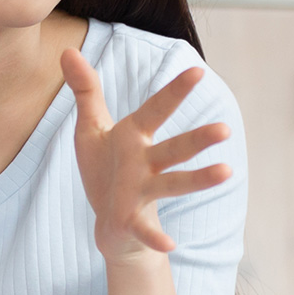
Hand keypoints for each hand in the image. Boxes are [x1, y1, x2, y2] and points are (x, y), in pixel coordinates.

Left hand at [61, 49, 230, 262]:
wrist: (109, 220)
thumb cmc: (104, 169)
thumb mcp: (91, 128)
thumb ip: (85, 91)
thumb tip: (66, 49)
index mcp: (135, 137)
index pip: (157, 110)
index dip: (175, 92)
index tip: (197, 70)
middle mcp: (145, 163)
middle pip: (176, 149)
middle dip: (198, 139)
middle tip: (225, 129)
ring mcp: (142, 191)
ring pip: (173, 183)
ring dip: (198, 180)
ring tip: (226, 172)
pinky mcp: (132, 219)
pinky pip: (145, 228)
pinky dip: (156, 237)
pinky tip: (170, 245)